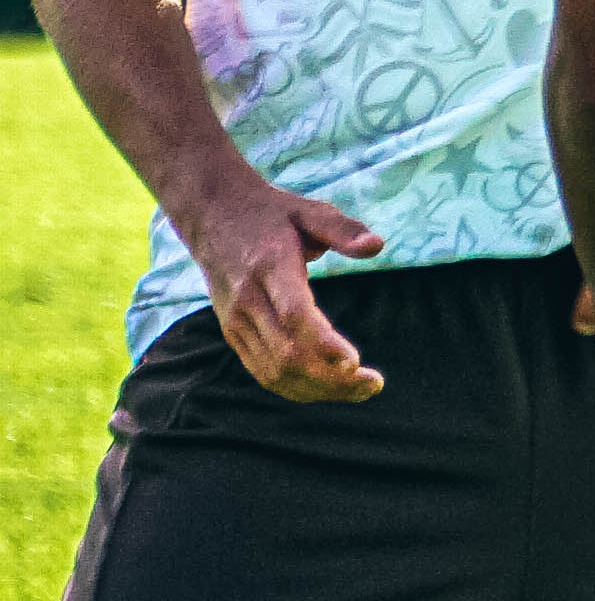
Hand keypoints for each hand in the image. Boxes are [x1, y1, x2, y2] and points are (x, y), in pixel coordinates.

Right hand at [178, 175, 384, 402]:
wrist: (212, 215)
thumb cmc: (271, 214)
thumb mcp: (309, 210)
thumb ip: (343, 229)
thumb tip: (377, 245)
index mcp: (270, 267)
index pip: (294, 315)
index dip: (323, 343)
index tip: (355, 362)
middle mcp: (247, 299)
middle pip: (286, 353)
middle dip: (332, 378)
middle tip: (373, 384)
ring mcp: (235, 320)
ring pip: (273, 370)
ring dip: (318, 389)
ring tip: (360, 390)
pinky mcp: (232, 332)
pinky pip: (261, 371)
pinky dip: (296, 387)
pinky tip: (329, 387)